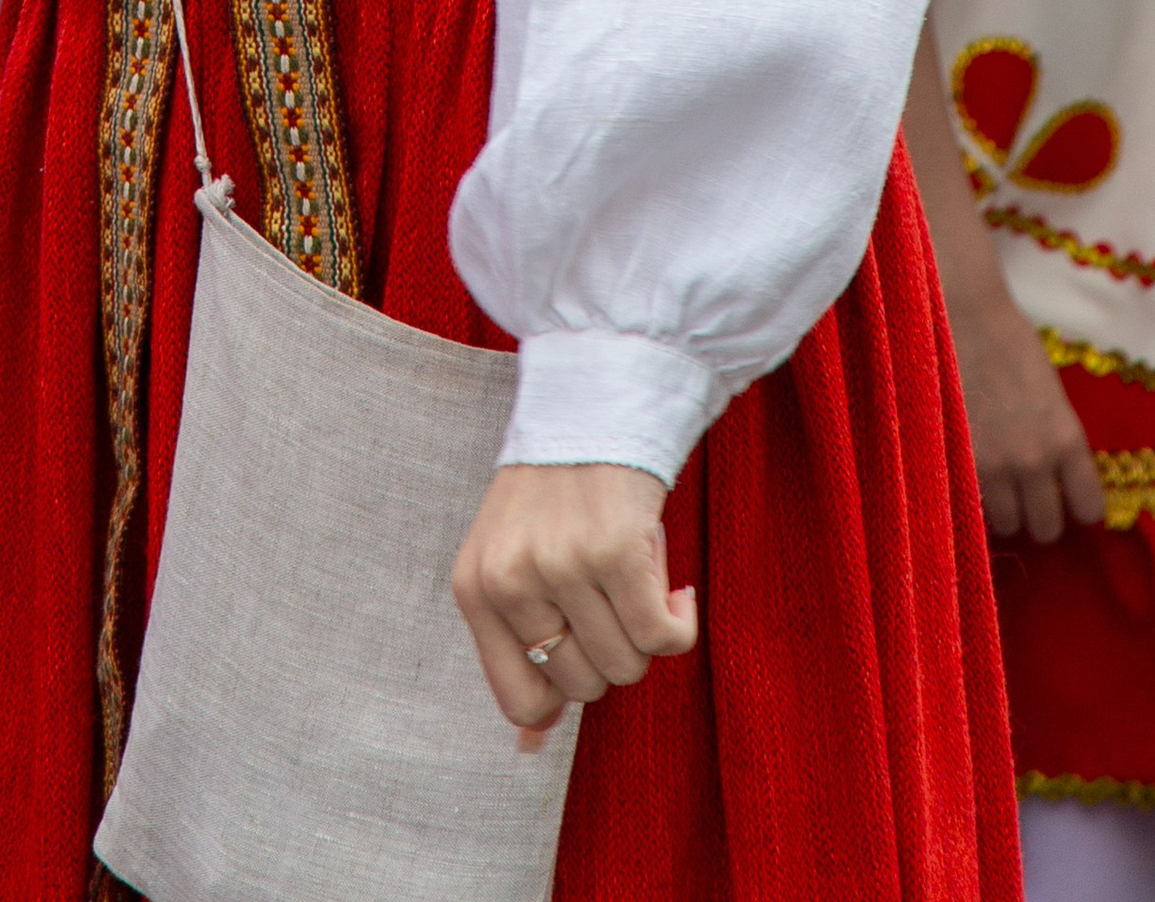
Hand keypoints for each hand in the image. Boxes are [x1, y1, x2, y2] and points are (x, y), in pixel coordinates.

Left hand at [452, 462, 695, 744]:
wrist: (594, 404)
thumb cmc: (556, 493)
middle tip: (610, 590)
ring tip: (633, 572)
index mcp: (474, 588)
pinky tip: (674, 582)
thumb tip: (531, 750)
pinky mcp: (616, 552)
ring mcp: (561, 566)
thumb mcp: (512, 562)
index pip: (521, 701)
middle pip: (584, 688)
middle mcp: (510, 579)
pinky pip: (663, 637)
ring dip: (646, 627)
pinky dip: (680, 618)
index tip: (586, 651)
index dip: (565, 694)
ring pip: (628, 666)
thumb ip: (519, 647)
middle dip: (610, 647)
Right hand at [947, 278, 1105, 540]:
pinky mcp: (954, 458)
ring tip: (994, 483)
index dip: (1078, 506)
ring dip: (1003, 510)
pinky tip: (969, 473)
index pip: (1089, 508)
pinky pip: (971, 504)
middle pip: (1047, 528)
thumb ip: (1057, 439)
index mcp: (1067, 439)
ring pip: (1007, 526)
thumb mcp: (1051, 393)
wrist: (961, 312)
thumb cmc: (1010, 340)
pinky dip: (973, 497)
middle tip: (1027, 494)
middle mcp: (1034, 461)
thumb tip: (1057, 477)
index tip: (1068, 497)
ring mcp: (991, 464)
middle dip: (1039, 514)